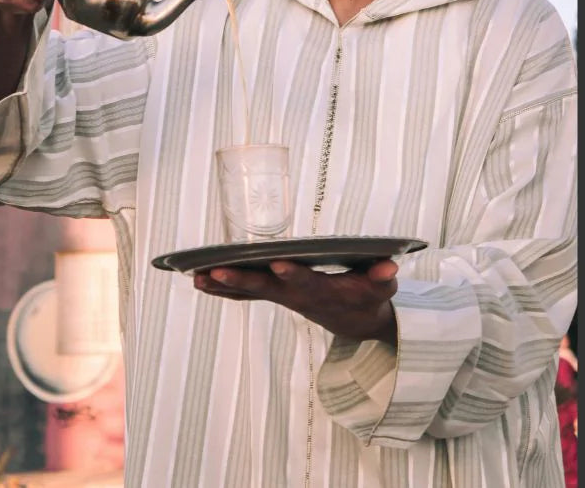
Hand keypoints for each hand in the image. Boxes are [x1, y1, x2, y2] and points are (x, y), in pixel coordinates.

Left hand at [194, 258, 399, 344]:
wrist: (357, 320)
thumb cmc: (370, 296)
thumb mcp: (383, 288)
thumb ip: (383, 276)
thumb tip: (389, 266)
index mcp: (324, 291)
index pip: (306, 283)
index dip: (293, 275)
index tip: (278, 264)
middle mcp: (298, 297)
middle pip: (266, 290)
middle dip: (241, 281)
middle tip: (216, 273)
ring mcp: (284, 298)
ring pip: (249, 294)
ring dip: (222, 287)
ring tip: (195, 277)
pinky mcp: (277, 295)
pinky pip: (245, 295)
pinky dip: (222, 289)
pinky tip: (199, 280)